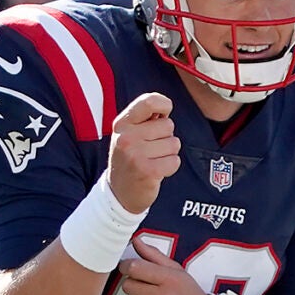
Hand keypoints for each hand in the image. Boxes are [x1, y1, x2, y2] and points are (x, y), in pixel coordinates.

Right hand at [106, 91, 179, 211]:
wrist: (119, 193)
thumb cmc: (130, 158)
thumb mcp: (128, 133)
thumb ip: (145, 118)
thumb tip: (166, 106)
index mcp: (122, 124)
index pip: (149, 101)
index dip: (164, 104)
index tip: (164, 113)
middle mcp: (126, 137)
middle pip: (168, 125)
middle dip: (165, 137)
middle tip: (150, 150)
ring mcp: (136, 154)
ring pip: (173, 143)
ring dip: (168, 153)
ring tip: (152, 160)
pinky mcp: (148, 171)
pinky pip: (174, 160)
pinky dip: (170, 167)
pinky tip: (157, 171)